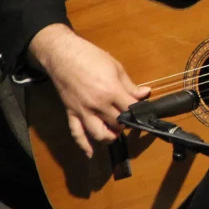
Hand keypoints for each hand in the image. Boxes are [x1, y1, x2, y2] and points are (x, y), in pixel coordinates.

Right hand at [28, 24, 149, 157]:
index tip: (142, 111)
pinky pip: (76, 133)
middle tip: (129, 120)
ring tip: (116, 134)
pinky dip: (83, 145)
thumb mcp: (116, 67)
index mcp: (111, 91)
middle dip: (126, 124)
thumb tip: (145, 93)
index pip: (130, 109)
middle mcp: (98, 105)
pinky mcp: (72, 113)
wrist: (63, 55)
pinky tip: (90, 153)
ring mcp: (83, 111)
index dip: (138, 112)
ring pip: (99, 133)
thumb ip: (130, 85)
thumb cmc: (91, 57)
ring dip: (110, 137)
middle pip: (117, 123)